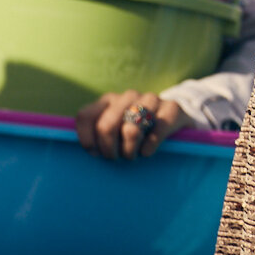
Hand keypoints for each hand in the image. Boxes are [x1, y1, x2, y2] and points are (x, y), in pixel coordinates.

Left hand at [75, 91, 189, 160]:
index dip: (87, 140)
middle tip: (116, 158)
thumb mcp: (113, 130)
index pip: (85, 116)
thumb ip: (95, 134)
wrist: (174, 119)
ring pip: (131, 130)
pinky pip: (157, 130)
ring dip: (130, 150)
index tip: (94, 154)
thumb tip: (81, 148)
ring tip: (133, 155)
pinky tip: (147, 152)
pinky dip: (149, 146)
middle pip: (106, 126)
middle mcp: (127, 96)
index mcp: (108, 100)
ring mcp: (151, 100)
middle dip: (109, 150)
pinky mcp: (172, 108)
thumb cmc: (135, 132)